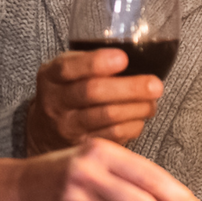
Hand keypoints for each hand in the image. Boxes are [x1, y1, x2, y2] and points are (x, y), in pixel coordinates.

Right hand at [26, 49, 163, 153]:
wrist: (46, 131)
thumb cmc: (67, 91)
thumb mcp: (67, 71)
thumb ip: (90, 62)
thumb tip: (137, 56)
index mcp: (50, 76)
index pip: (68, 68)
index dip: (96, 63)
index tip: (123, 58)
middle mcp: (55, 102)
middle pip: (93, 92)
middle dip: (129, 88)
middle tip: (155, 85)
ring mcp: (67, 126)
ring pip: (107, 116)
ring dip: (137, 108)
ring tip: (152, 102)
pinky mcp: (82, 145)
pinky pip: (114, 135)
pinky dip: (133, 125)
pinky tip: (140, 117)